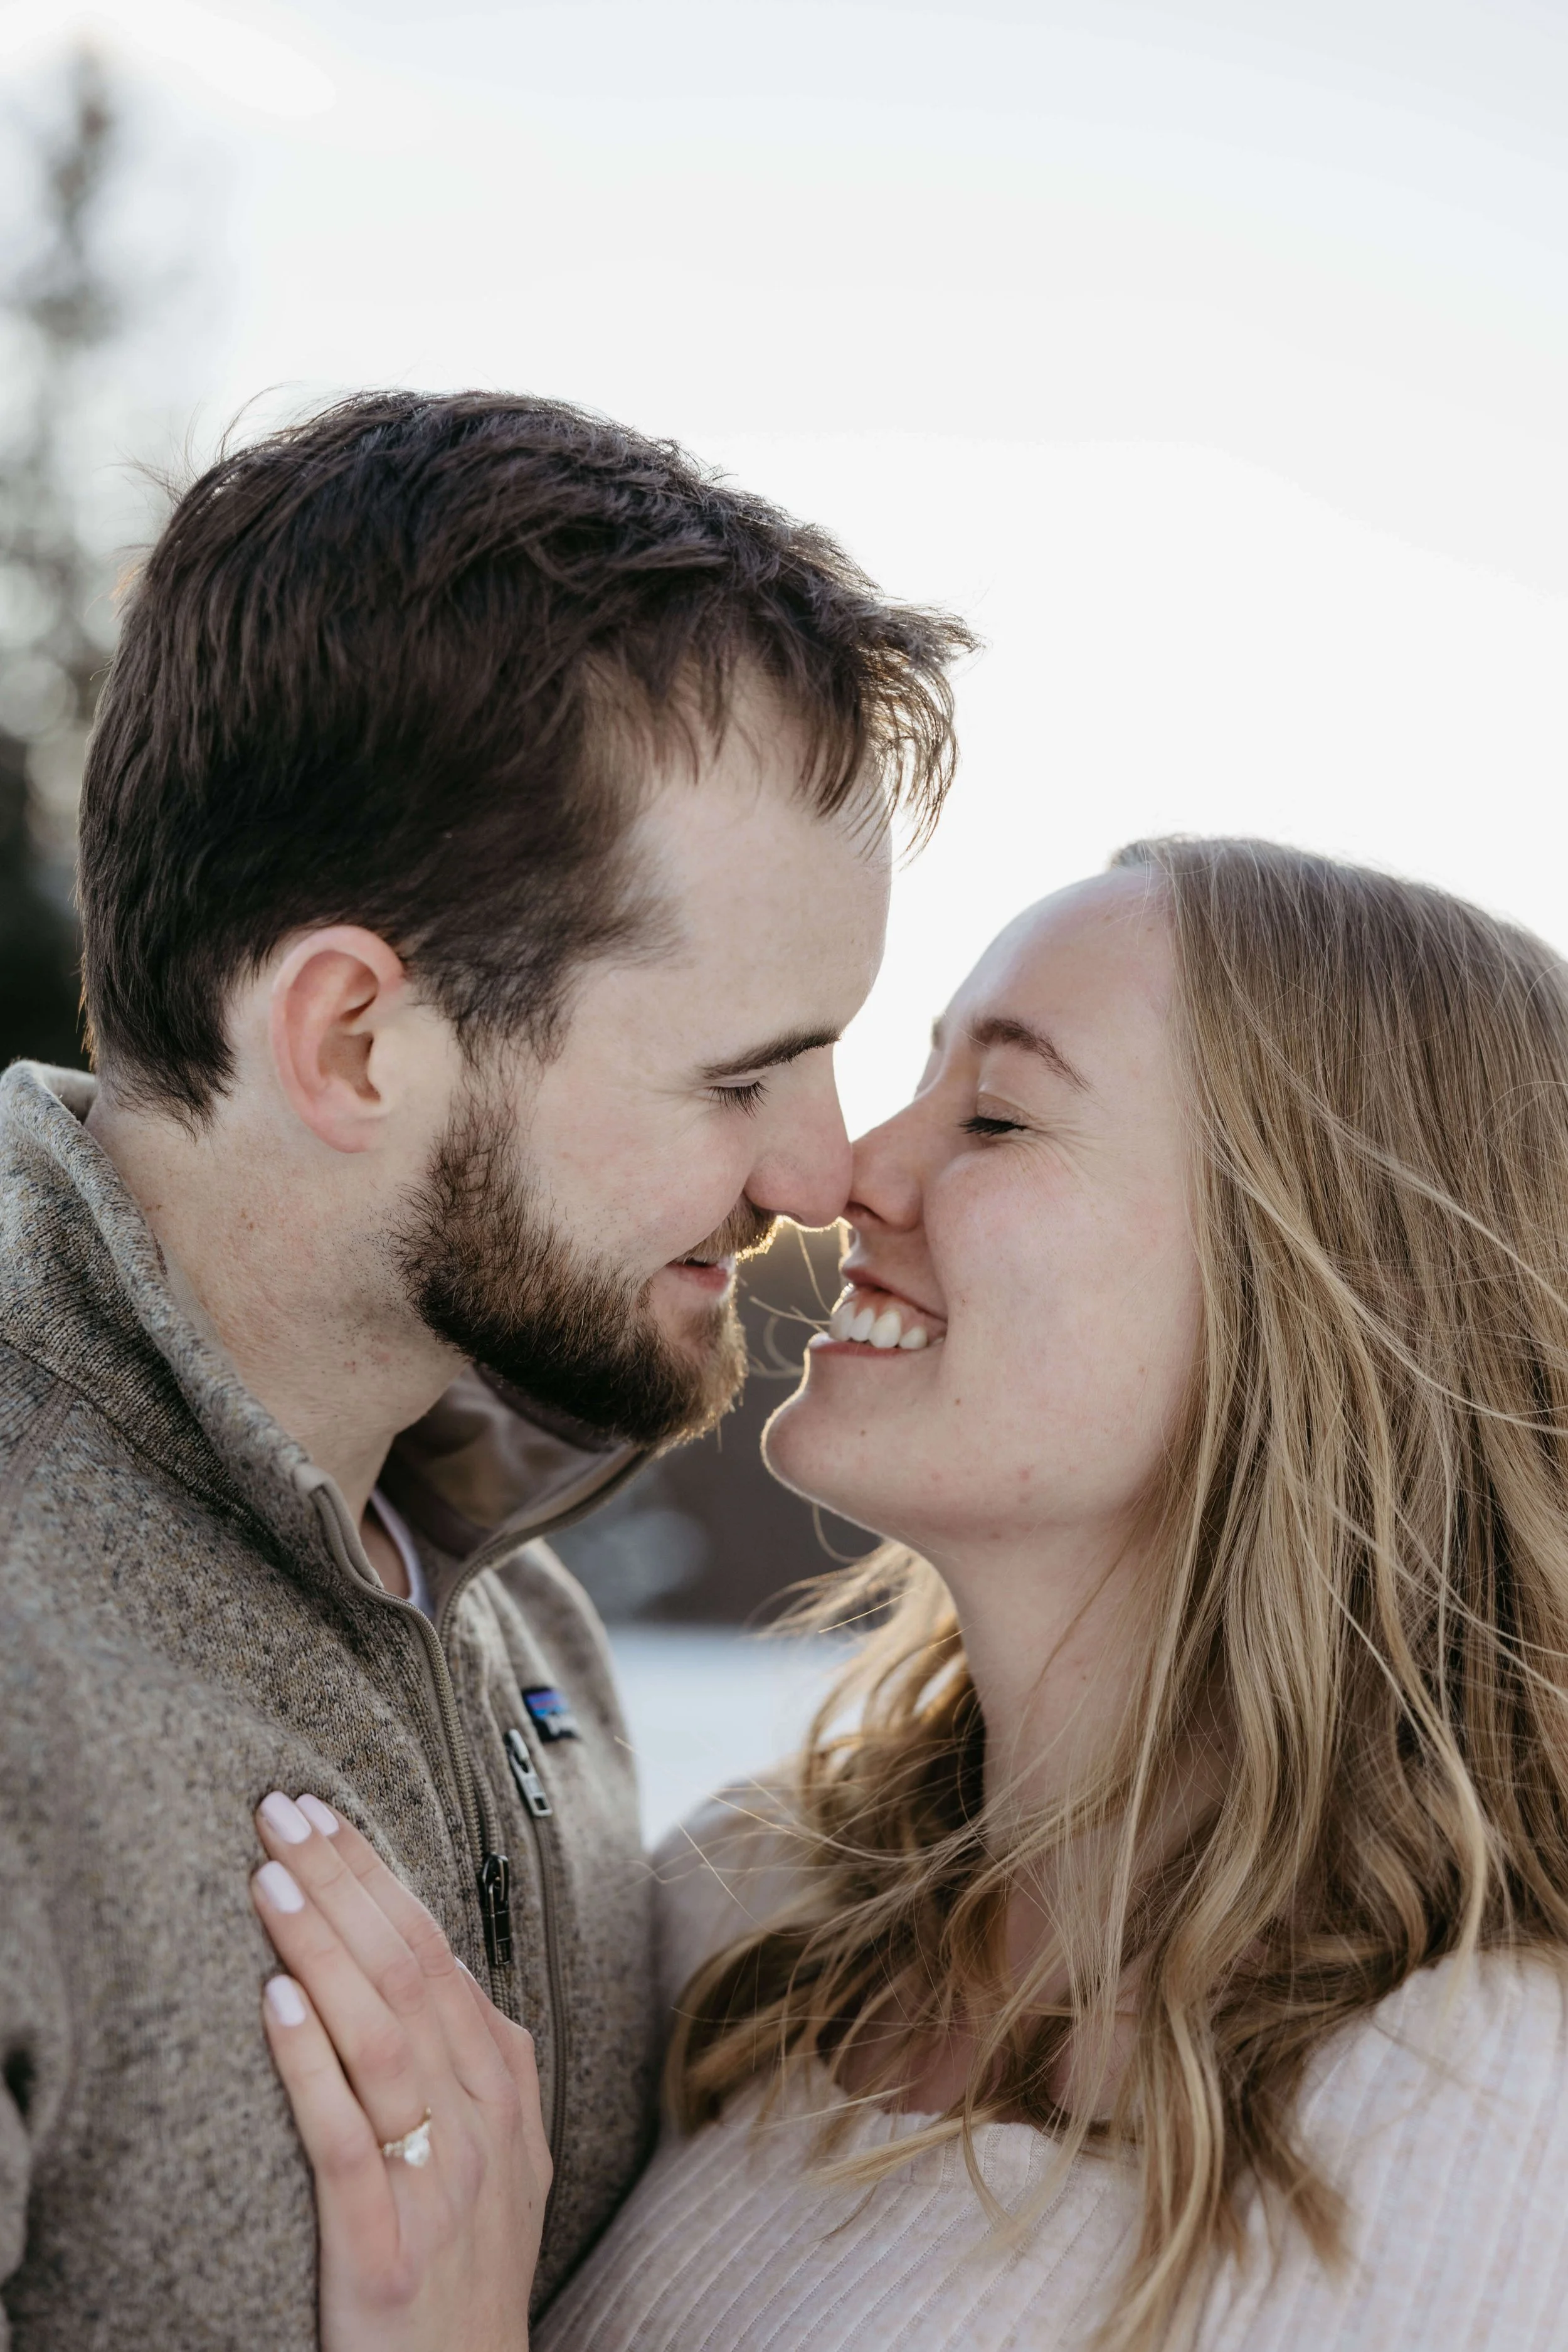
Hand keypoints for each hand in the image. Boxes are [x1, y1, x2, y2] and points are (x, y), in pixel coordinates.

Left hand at [251, 1791, 549, 2351]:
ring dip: (324, 1949)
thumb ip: (466, 2057)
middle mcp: (480, 2120)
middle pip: (410, 1973)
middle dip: (344, 1881)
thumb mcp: (493, 2147)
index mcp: (502, 2083)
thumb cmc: (467, 2261)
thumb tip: (427, 1958)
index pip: (435, 1949)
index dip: (376, 1875)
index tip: (322, 1813)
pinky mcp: (384, 2252)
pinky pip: (346, 2142)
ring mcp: (438, 2184)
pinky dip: (312, 2064)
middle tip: (281, 1813)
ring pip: (383, 2038)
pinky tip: (276, 2005)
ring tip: (271, 1882)